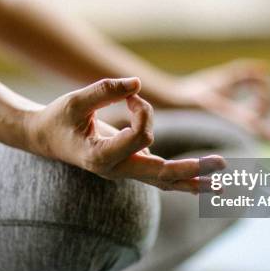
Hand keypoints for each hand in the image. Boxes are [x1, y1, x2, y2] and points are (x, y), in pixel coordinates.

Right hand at [25, 77, 225, 192]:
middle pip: (162, 174)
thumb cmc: (58, 119)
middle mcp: (117, 170)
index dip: (142, 111)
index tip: (131, 95)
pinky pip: (162, 178)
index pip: (139, 137)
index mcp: (101, 157)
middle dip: (192, 168)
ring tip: (223, 187)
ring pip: (165, 182)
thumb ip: (105, 89)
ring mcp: (126, 172)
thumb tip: (136, 82)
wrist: (46, 139)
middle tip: (223, 164)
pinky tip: (206, 185)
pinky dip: (184, 181)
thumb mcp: (75, 101)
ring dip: (195, 181)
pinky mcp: (132, 167)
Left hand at [173, 59, 269, 147]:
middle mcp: (245, 127)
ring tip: (261, 89)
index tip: (262, 74)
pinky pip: (262, 115)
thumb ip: (246, 75)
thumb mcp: (226, 79)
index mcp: (243, 118)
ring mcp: (244, 129)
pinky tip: (262, 93)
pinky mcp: (240, 125)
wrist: (179, 100)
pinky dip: (265, 98)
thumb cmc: (196, 92)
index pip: (269, 118)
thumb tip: (266, 69)